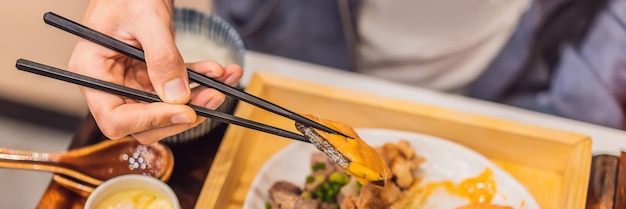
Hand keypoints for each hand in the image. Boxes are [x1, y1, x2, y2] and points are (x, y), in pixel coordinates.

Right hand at [68, 0, 242, 143]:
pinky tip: (219, 70)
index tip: (186, 112)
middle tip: (214, 97)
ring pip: (166, 108)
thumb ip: (162, 58)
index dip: (151, 121)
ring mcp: (129, 81)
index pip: (116, 118)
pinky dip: (200, 80)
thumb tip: (177, 97)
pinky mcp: (149, 76)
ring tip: (226, 78)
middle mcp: (109, 83)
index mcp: (92, 72)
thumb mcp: (147, 18)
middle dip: (183, 113)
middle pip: (143, 122)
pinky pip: (176, 89)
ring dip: (200, 97)